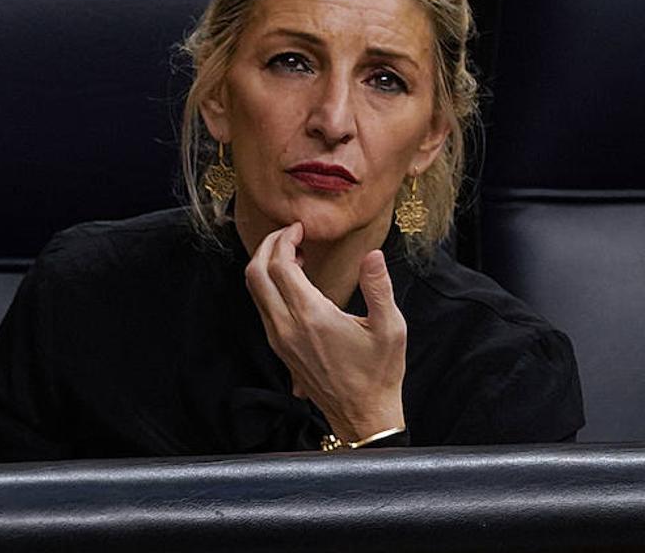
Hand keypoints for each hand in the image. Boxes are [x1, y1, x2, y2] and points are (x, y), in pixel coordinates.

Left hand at [244, 222, 406, 441]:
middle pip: (256, 274)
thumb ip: (379, 287)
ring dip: (266, 265)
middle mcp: (287, 327)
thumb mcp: (390, 328)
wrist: (362, 415)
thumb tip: (373, 255)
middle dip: (267, 245)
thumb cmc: (378, 373)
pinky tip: (294, 281)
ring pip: (254, 291)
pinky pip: (262, 307)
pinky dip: (269, 284)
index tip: (300, 228)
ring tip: (293, 253)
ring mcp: (279, 339)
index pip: (280, 265)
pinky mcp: (279, 347)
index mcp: (312, 317)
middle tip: (289, 233)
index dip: (285, 239)